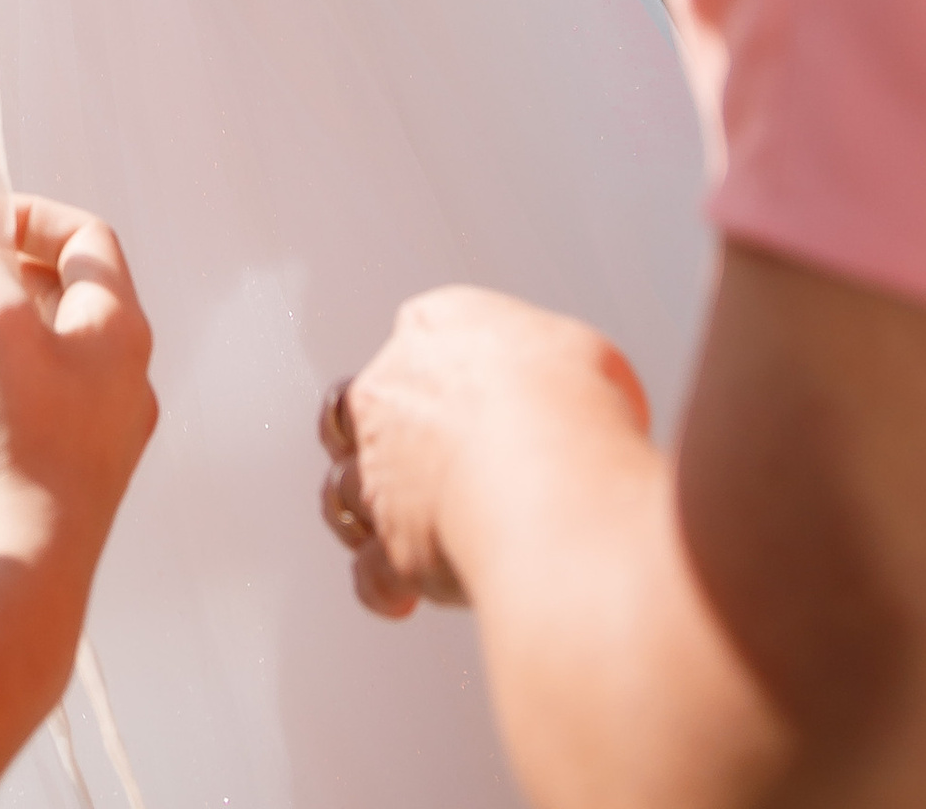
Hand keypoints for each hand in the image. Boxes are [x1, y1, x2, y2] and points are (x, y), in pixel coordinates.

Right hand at [0, 197, 157, 586]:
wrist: (22, 567)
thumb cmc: (16, 441)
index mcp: (122, 331)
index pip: (86, 238)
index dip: (26, 215)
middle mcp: (125, 377)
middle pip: (69, 287)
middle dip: (4, 263)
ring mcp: (104, 429)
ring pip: (52, 340)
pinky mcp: (74, 471)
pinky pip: (42, 391)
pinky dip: (2, 366)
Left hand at [320, 287, 648, 619]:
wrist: (549, 479)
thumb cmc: (568, 407)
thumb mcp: (581, 356)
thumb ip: (553, 375)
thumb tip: (568, 399)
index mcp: (434, 330)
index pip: (417, 339)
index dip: (439, 373)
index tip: (465, 396)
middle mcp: (392, 397)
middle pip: (363, 412)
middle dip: (381, 437)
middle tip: (414, 461)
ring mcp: (382, 474)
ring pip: (345, 490)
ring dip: (366, 512)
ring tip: (395, 530)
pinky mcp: (389, 547)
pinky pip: (370, 573)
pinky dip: (384, 587)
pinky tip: (404, 596)